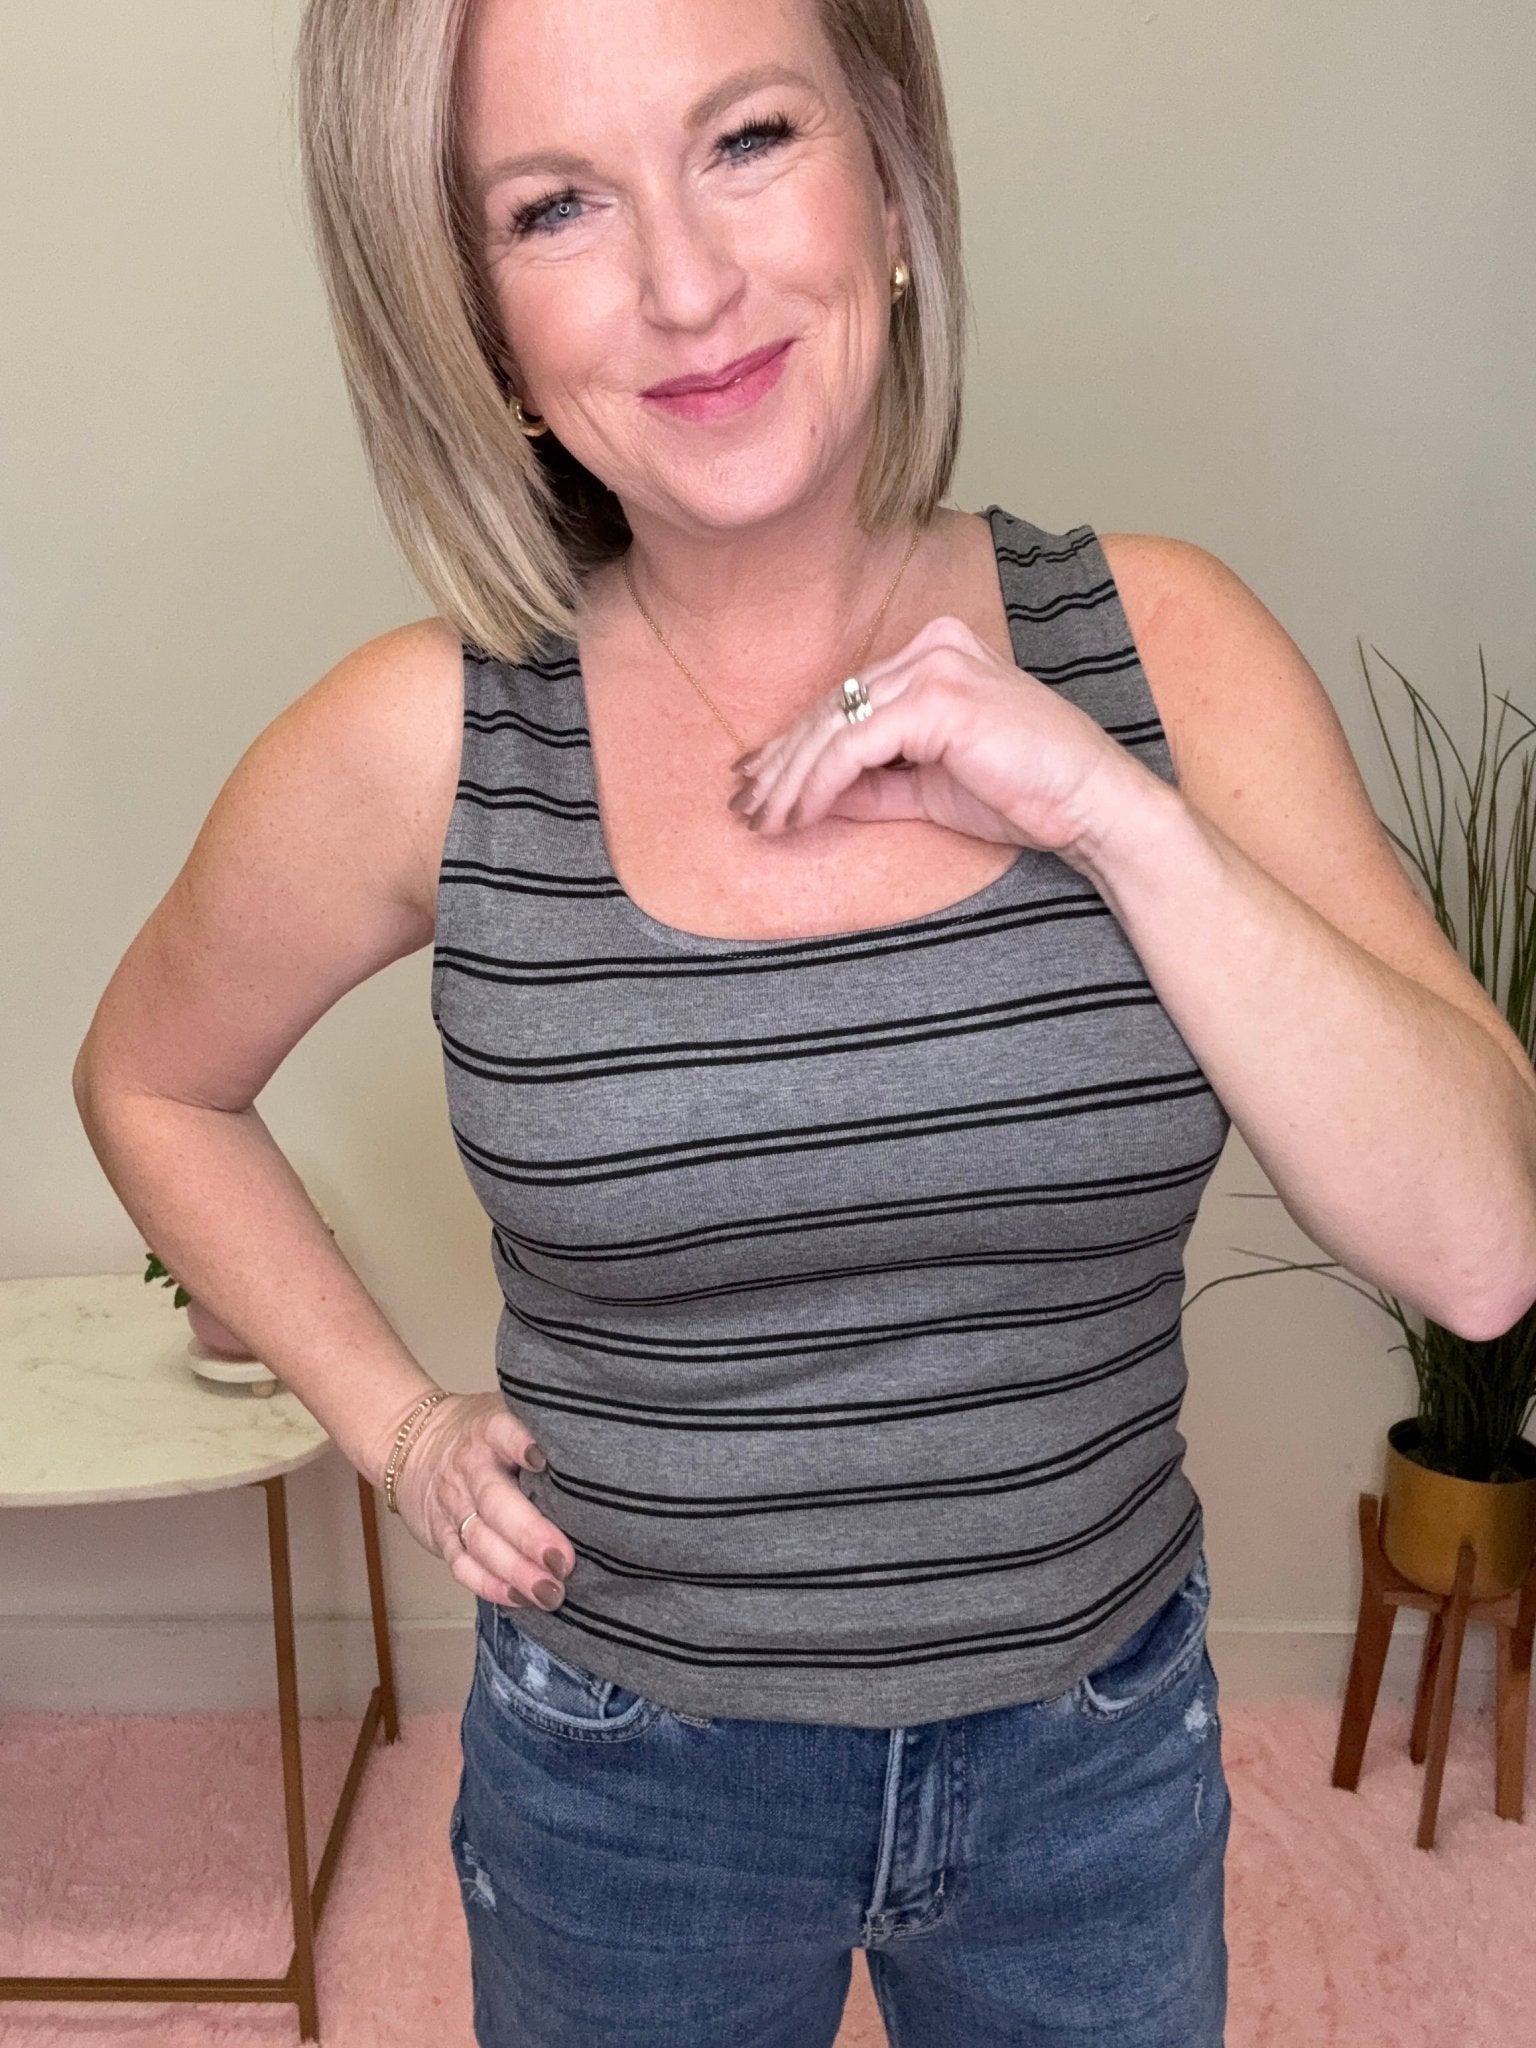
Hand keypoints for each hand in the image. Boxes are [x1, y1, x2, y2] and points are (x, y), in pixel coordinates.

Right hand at [388, 1392, 573, 1610]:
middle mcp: (470, 1467)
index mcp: (489, 1430)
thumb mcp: (506, 1413)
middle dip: (529, 1533)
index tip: (544, 1460)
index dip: (521, 1444)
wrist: (413, 1446)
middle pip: (496, 1501)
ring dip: (515, 1570)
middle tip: (563, 1561)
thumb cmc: (482, 1436)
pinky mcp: (442, 1536)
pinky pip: (463, 1565)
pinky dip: (490, 1585)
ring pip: (480, 1540)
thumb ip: (543, 1429)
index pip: (503, 1432)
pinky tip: (520, 1598)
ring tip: (549, 1591)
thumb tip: (603, 1444)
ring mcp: (453, 1504)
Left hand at [726, 614, 1143, 874]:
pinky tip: (798, 816)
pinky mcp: (938, 699)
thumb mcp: (929, 786)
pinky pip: (854, 747)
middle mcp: (932, 645)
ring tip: (763, 821)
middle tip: (744, 808)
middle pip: (832, 708)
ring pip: (834, 726)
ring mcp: (936, 665)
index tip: (758, 786)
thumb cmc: (1024, 794)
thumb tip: (812, 798)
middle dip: (780, 765)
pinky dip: (819, 785)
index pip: (847, 698)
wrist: (1090, 806)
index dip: (794, 746)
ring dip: (790, 781)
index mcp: (935, 650)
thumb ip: (874, 783)